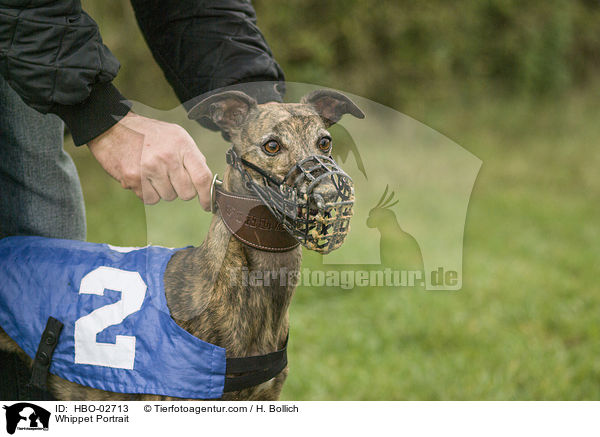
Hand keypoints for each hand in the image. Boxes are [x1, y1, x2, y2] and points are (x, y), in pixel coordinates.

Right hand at [87, 112, 211, 208]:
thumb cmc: (148, 134)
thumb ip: (192, 156)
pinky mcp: (134, 179)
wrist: (112, 127)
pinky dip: (147, 191)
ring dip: (163, 189)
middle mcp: (167, 157)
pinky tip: (142, 175)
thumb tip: (206, 182)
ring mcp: (150, 168)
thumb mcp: (176, 136)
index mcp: (182, 144)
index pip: (202, 177)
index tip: (207, 205)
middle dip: (182, 190)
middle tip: (171, 177)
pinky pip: (150, 198)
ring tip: (153, 172)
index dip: (207, 196)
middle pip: (187, 193)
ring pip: (168, 197)